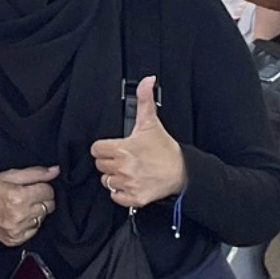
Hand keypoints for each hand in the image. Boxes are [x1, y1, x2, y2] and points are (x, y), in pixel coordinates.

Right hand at [0, 165, 60, 246]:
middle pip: (49, 205)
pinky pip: (35, 230)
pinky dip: (30, 223)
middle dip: (41, 198)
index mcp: (19, 196)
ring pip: (43, 218)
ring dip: (35, 211)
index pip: (49, 191)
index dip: (42, 186)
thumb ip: (34, 173)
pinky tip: (18, 217)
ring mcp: (18, 229)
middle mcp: (20, 215)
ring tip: (20, 207)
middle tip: (27, 196)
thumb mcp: (8, 175)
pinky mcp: (16, 239)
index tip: (33, 186)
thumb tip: (55, 170)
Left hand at [89, 77, 187, 209]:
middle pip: (100, 165)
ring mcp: (128, 184)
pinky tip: (131, 183)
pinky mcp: (134, 198)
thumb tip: (147, 80)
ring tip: (129, 171)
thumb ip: (144, 99)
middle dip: (110, 161)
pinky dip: (121, 192)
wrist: (182, 171)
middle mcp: (123, 167)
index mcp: (123, 148)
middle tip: (124, 159)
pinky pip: (115, 196)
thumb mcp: (151, 122)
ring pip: (106, 181)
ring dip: (115, 177)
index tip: (114, 148)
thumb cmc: (165, 149)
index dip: (104, 148)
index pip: (96, 149)